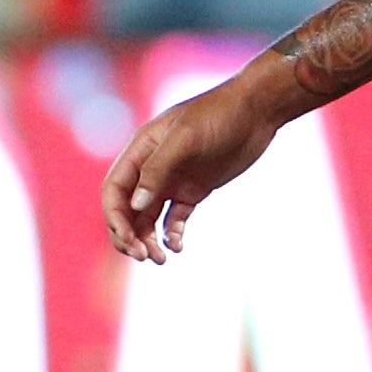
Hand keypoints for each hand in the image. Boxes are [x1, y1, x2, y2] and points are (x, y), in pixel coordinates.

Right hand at [100, 72, 289, 261]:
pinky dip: (171, 235)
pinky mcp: (193, 191)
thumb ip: (158, 168)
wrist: (257, 111)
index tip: (128, 240)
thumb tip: (136, 205)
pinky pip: (173, 219)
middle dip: (129, 235)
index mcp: (140, 150)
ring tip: (161, 259)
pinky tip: (178, 246)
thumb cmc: (219, 115)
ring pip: (147, 218)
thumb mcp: (186, 138)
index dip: (115, 217)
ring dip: (148, 240)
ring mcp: (172, 180)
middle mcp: (151, 167)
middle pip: (127, 209)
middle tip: (145, 256)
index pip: (114, 190)